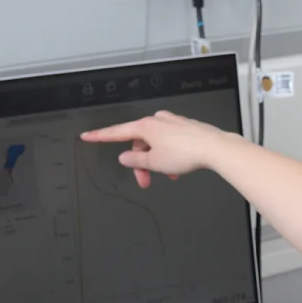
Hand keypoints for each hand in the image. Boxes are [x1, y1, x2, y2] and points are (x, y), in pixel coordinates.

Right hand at [79, 111, 228, 188]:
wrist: (214, 148)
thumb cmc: (186, 153)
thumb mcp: (155, 162)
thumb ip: (136, 161)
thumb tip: (125, 157)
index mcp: (146, 126)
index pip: (117, 132)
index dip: (100, 137)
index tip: (87, 136)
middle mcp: (158, 121)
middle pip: (140, 144)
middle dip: (142, 164)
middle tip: (145, 181)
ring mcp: (172, 123)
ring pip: (156, 145)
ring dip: (157, 162)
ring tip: (168, 176)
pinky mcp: (185, 128)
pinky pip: (170, 144)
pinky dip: (170, 157)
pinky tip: (177, 170)